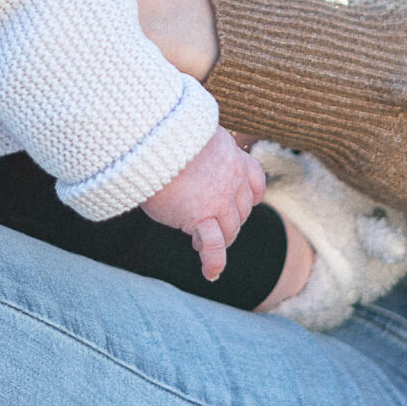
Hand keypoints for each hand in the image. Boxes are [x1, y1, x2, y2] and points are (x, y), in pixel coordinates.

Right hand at [139, 128, 266, 281]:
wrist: (151, 138)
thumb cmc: (161, 132)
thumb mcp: (190, 132)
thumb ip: (199, 147)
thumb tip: (189, 149)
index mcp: (231, 154)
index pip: (255, 179)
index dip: (252, 194)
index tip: (249, 201)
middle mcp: (232, 178)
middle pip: (241, 209)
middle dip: (229, 219)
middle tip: (209, 223)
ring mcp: (219, 200)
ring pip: (230, 229)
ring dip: (220, 239)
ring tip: (198, 243)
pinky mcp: (200, 217)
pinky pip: (213, 246)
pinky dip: (213, 261)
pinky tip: (211, 273)